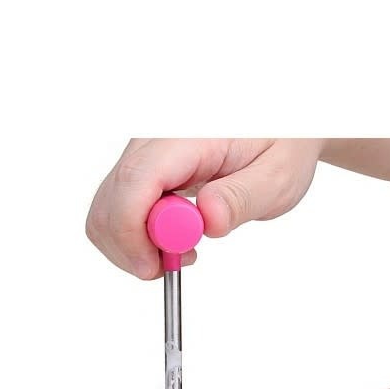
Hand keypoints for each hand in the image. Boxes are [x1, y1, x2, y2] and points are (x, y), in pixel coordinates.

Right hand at [86, 138, 321, 279]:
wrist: (280, 121)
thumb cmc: (282, 142)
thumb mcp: (278, 175)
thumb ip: (242, 198)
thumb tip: (207, 220)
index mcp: (186, 134)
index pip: (135, 183)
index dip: (133, 234)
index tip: (156, 267)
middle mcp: (153, 137)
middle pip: (111, 201)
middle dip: (131, 247)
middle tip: (173, 262)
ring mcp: (142, 151)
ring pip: (107, 209)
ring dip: (133, 244)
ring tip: (181, 246)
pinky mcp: (141, 166)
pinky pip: (118, 206)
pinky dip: (135, 233)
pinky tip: (172, 234)